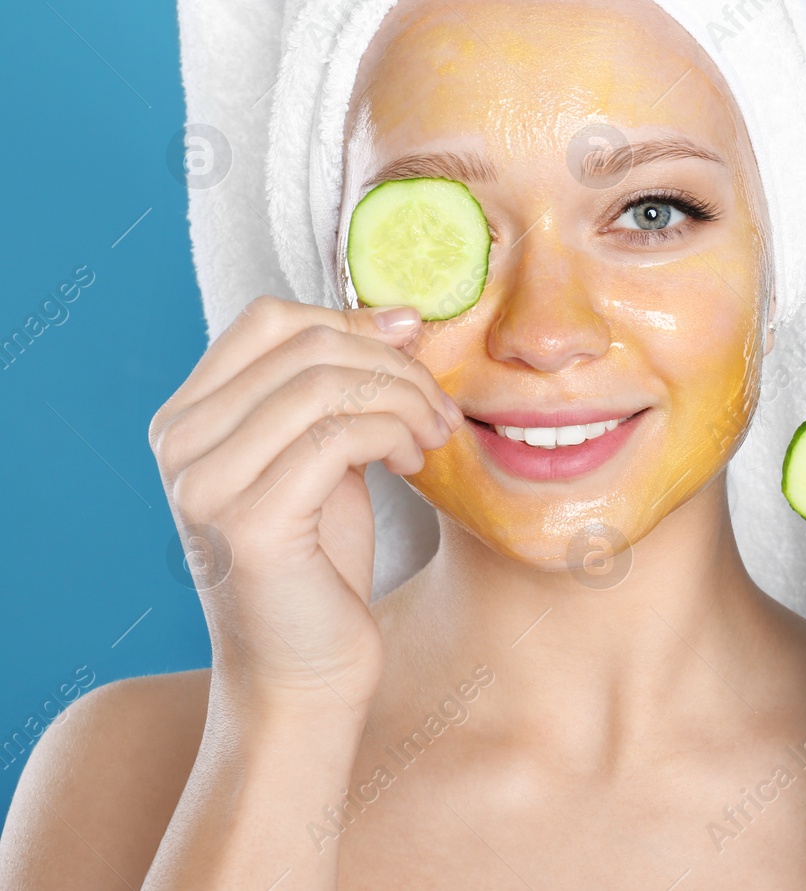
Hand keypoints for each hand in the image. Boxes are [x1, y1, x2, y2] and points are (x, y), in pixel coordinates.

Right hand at [148, 296, 461, 716]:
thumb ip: (336, 392)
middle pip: (306, 344)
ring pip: (328, 384)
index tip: (413, 341)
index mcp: (187, 419)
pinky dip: (395, 434)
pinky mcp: (250, 522)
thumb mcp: (322, 457)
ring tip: (432, 435)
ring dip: (404, 399)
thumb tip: (398, 316)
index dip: (351, 318)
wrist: (303, 675)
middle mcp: (181, 444)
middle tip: (439, 405)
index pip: (268, 320)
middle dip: (393, 364)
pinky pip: (340, 436)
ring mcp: (207, 483)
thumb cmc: (319, 565)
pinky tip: (413, 462)